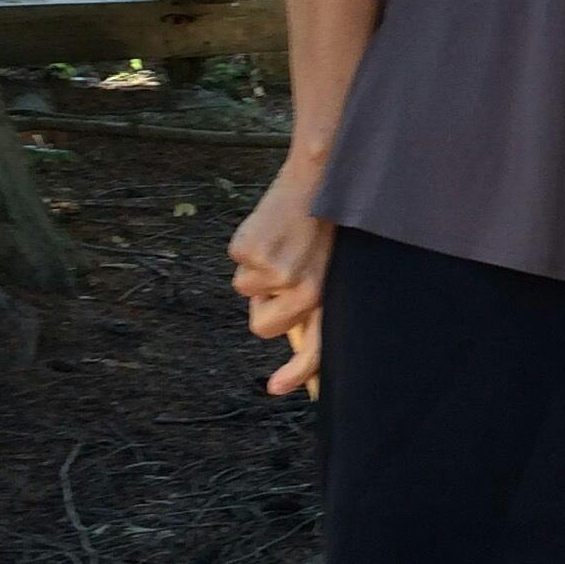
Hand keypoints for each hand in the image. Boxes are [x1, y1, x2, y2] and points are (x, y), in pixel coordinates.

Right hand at [229, 162, 332, 399]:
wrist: (319, 175)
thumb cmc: (324, 220)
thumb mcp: (327, 264)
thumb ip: (310, 298)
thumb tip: (284, 334)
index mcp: (326, 295)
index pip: (314, 347)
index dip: (298, 373)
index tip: (276, 388)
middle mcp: (303, 291)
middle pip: (262, 326)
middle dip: (263, 305)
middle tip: (281, 270)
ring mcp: (274, 273)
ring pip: (246, 290)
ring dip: (257, 269)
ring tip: (282, 240)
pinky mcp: (250, 253)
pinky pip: (237, 261)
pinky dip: (246, 245)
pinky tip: (269, 226)